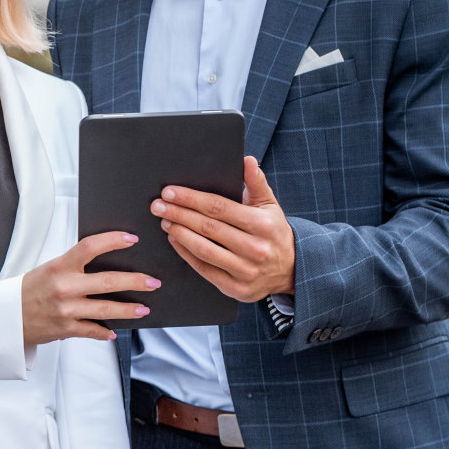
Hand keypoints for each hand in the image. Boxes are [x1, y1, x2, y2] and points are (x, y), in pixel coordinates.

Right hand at [21, 231, 158, 344]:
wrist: (8, 317)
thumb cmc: (31, 289)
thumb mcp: (50, 268)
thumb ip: (75, 265)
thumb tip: (106, 260)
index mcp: (60, 266)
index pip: (90, 247)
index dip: (113, 240)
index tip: (131, 239)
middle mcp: (64, 287)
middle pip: (108, 281)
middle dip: (135, 281)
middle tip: (152, 281)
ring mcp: (67, 310)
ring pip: (106, 308)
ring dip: (129, 309)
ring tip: (144, 308)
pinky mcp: (66, 329)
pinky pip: (94, 330)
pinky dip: (106, 332)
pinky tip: (114, 330)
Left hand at [150, 156, 294, 302]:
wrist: (291, 269)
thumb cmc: (273, 231)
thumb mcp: (269, 205)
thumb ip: (256, 181)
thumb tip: (247, 159)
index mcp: (262, 224)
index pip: (219, 208)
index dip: (191, 199)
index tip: (170, 192)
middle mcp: (255, 249)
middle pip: (208, 228)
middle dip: (179, 214)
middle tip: (158, 205)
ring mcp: (246, 272)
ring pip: (204, 250)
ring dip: (179, 233)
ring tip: (165, 221)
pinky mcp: (237, 289)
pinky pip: (205, 269)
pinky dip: (186, 254)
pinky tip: (175, 240)